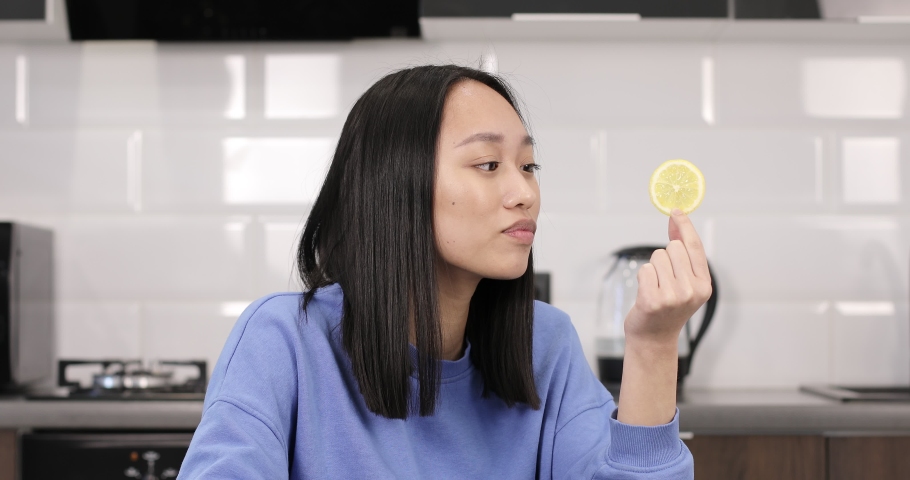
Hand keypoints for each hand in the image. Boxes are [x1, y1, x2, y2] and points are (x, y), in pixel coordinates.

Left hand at [624, 209, 712, 346]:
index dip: (685, 226)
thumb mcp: (684, 283)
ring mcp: (673, 296)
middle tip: (664, 280)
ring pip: (657, 257)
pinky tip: (647, 295)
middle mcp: (692, 290)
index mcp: (704, 285)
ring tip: (656, 289)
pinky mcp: (653, 300)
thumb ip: (684, 255)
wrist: (653, 338)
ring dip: (653, 269)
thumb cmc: (668, 306)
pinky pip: (645, 270)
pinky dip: (643, 278)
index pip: (694, 247)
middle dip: (665, 257)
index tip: (676, 211)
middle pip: (673, 248)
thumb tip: (677, 222)